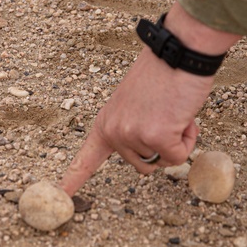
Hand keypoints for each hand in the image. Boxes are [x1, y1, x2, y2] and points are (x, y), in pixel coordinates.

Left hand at [60, 3, 241, 195]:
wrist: (180, 51)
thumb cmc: (163, 73)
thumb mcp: (136, 104)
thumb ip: (133, 127)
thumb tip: (152, 149)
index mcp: (105, 122)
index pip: (86, 159)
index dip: (73, 179)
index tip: (59, 195)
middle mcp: (114, 132)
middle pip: (143, 166)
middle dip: (161, 147)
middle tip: (165, 114)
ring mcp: (132, 135)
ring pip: (164, 162)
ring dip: (176, 141)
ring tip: (174, 111)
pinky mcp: (156, 137)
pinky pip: (179, 156)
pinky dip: (187, 140)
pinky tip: (183, 115)